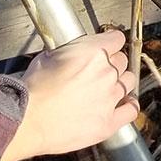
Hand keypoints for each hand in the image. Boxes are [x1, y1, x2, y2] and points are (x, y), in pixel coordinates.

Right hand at [0, 30, 136, 160]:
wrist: (28, 120)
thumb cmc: (33, 89)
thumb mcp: (48, 56)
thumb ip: (70, 51)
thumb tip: (73, 52)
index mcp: (94, 51)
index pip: (117, 39)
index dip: (110, 43)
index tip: (106, 47)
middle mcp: (107, 72)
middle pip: (122, 61)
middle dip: (112, 63)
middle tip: (98, 71)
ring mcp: (110, 98)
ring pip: (129, 82)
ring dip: (120, 83)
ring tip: (107, 88)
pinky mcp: (108, 122)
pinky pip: (131, 110)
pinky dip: (128, 106)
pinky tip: (122, 105)